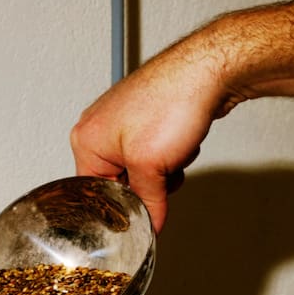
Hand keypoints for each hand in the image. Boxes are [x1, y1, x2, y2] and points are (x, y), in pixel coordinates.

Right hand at [70, 32, 229, 232]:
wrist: (208, 69)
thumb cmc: (172, 101)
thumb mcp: (152, 167)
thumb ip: (148, 204)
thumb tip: (150, 225)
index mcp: (86, 141)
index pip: (95, 194)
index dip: (121, 205)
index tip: (142, 208)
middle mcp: (98, 129)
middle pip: (119, 183)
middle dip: (147, 183)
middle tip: (162, 169)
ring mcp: (121, 121)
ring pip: (140, 170)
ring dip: (162, 169)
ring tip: (173, 149)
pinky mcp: (144, 118)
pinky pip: (153, 154)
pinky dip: (169, 154)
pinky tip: (180, 140)